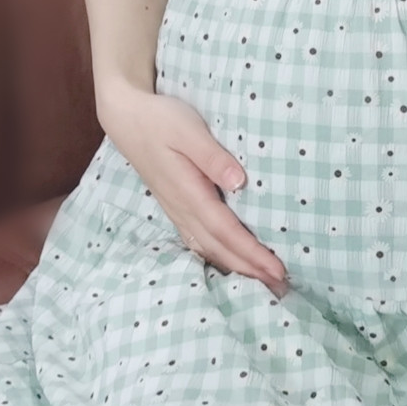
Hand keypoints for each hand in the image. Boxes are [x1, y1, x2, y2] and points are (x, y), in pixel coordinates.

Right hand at [97, 82, 288, 299]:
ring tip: (261, 281)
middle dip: (249, 269)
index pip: (226, 231)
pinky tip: (228, 262)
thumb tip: (239, 183)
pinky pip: (197, 241)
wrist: (126, 118)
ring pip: (207, 248)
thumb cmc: (160, 119)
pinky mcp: (175, 206)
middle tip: (280, 286)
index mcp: (188, 192)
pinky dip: (216, 256)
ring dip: (235, 267)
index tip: (277, 269)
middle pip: (219, 248)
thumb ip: (213, 157)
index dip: (252, 253)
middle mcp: (182, 207)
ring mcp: (176, 209)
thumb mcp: (188, 130)